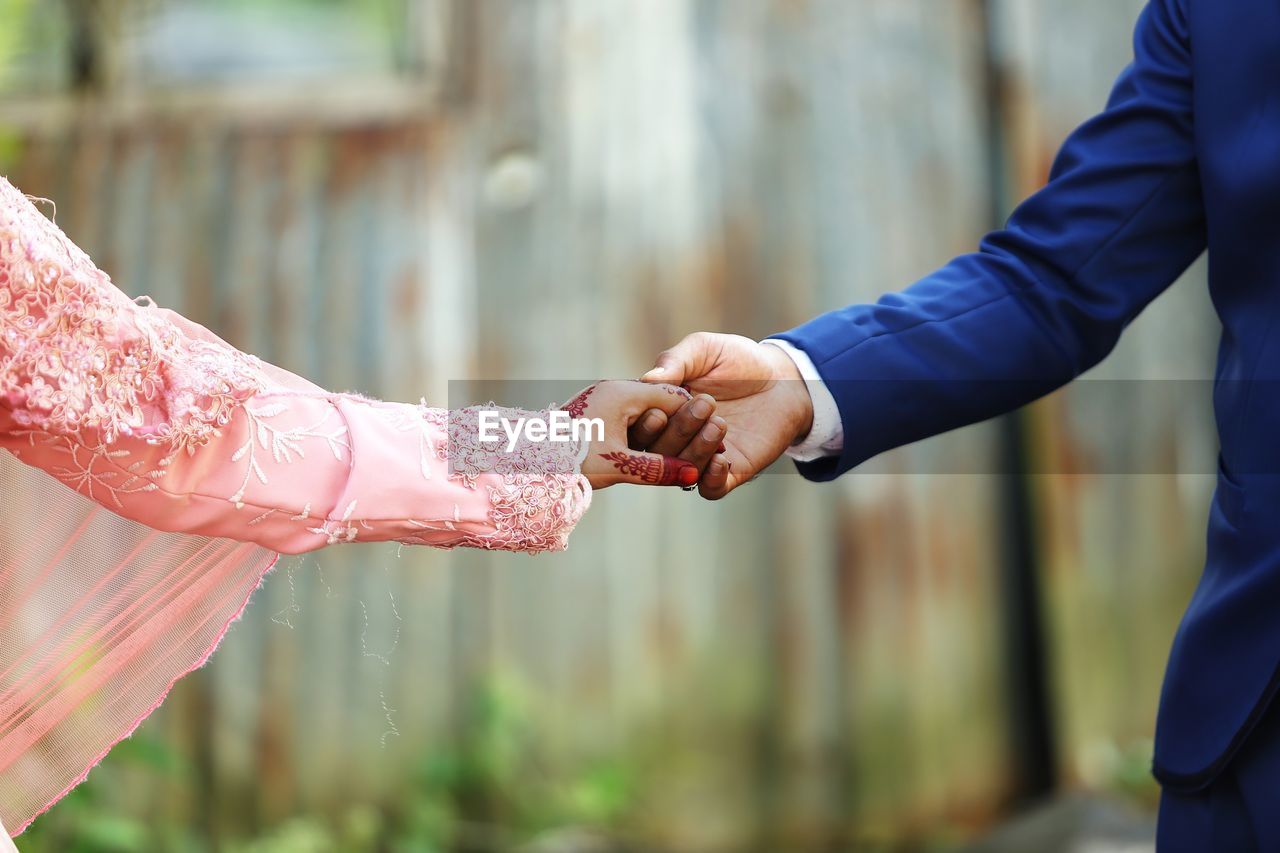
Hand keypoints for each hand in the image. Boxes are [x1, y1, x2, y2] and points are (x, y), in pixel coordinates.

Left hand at [566, 381, 725, 489]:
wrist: (522, 459)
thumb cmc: (568, 459)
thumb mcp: (617, 466)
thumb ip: (657, 469)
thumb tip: (694, 475)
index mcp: (622, 392)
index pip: (673, 397)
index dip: (697, 417)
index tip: (717, 434)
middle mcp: (613, 390)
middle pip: (660, 403)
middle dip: (684, 423)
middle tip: (707, 441)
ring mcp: (602, 400)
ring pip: (645, 411)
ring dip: (665, 429)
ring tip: (685, 449)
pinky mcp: (593, 414)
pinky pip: (630, 419)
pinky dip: (645, 434)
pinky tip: (653, 452)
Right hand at [640, 333, 812, 498]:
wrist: (783, 379)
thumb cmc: (738, 360)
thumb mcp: (703, 349)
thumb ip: (675, 360)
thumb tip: (646, 378)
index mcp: (662, 410)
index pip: (641, 425)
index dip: (646, 421)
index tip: (661, 407)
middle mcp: (676, 438)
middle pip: (659, 451)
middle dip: (678, 430)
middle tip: (703, 405)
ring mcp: (701, 457)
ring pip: (683, 470)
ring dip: (697, 450)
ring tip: (719, 424)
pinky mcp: (730, 472)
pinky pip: (710, 489)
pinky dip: (710, 479)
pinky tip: (720, 460)